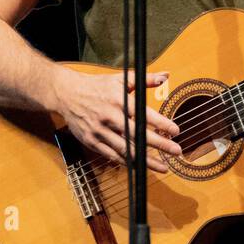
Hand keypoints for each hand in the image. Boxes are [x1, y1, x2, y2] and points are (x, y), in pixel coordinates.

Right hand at [51, 67, 180, 172]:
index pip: (144, 115)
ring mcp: (100, 132)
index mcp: (119, 101)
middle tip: (176, 151)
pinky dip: (127, 162)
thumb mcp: (121, 79)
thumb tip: (166, 76)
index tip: (176, 131)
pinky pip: (112, 156)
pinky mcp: (92, 142)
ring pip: (126, 150)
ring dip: (146, 160)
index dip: (161, 124)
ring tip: (163, 167)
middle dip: (159, 144)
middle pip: (138, 135)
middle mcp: (110, 117)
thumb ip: (145, 79)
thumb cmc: (97, 86)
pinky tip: (141, 167)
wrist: (67, 94)